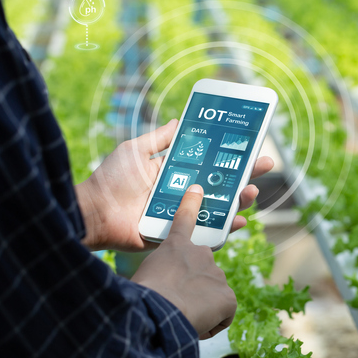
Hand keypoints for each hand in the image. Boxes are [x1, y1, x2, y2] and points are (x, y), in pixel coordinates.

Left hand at [76, 119, 274, 251]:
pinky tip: (239, 221)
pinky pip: (206, 233)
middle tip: (264, 165)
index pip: (209, 163)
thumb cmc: (110, 181)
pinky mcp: (178, 236)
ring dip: (239, 199)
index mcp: (174, 174)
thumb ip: (158, 140)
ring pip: (219, 208)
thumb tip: (178, 122)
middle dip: (245, 175)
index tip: (249, 146)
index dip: (230, 156)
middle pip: (221, 185)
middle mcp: (182, 194)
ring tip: (251, 191)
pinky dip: (225, 228)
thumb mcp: (135, 151)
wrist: (93, 213)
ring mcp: (182, 216)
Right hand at [132, 185, 236, 339]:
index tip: (197, 189)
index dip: (192, 203)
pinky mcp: (228, 295)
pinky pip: (222, 313)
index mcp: (176, 246)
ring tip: (181, 314)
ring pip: (212, 295)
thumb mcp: (145, 274)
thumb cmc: (142, 294)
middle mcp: (201, 254)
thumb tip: (159, 284)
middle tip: (176, 301)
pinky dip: (211, 323)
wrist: (158, 311)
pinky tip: (196, 324)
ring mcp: (217, 274)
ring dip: (200, 306)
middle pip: (202, 273)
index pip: (185, 219)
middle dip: (193, 288)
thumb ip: (158, 271)